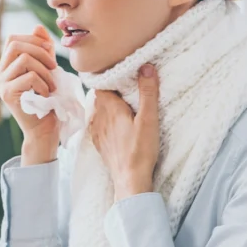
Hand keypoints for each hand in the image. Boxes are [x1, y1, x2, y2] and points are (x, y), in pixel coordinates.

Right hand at [0, 25, 59, 164]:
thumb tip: (38, 26)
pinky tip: (46, 94)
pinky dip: (43, 83)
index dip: (33, 39)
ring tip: (51, 84)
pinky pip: (29, 76)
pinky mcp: (7, 95)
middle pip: (15, 44)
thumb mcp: (47, 70)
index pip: (13, 39)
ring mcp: (0, 85)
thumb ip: (42, 50)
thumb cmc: (47, 102)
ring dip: (44, 70)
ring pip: (23, 59)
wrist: (44, 131)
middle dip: (40, 51)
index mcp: (4, 69)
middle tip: (54, 67)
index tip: (50, 51)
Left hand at [90, 64, 159, 199]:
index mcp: (110, 108)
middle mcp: (99, 117)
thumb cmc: (140, 150)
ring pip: (99, 111)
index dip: (110, 77)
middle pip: (101, 96)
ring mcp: (97, 131)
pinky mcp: (100, 143)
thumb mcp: (149, 119)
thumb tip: (146, 66)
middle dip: (111, 90)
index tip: (122, 74)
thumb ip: (147, 93)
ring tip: (122, 104)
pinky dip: (105, 120)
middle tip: (126, 87)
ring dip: (108, 106)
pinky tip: (116, 123)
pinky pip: (99, 125)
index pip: (102, 84)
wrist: (130, 180)